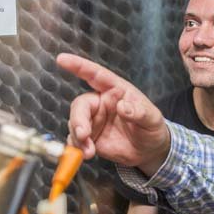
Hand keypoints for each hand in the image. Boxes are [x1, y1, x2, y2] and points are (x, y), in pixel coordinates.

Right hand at [56, 53, 169, 172]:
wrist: (149, 152)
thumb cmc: (152, 128)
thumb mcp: (152, 119)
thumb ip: (139, 112)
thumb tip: (123, 107)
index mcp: (115, 90)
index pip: (95, 75)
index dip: (78, 66)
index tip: (62, 59)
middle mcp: (101, 103)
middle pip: (80, 105)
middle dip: (78, 120)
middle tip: (83, 135)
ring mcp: (93, 120)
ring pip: (75, 123)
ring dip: (78, 137)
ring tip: (89, 152)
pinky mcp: (90, 137)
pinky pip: (75, 139)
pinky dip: (76, 147)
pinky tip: (85, 154)